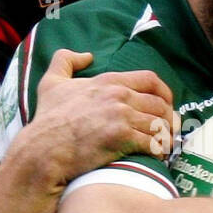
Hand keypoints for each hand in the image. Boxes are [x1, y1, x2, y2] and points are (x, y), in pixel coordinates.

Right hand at [28, 50, 175, 182]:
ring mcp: (122, 117)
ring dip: (166, 136)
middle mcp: (119, 96)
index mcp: (109, 81)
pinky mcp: (123, 139)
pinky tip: (157, 157)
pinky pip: (153, 143)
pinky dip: (159, 150)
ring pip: (160, 124)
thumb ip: (65, 61)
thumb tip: (87, 56)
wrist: (44, 150)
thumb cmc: (47, 119)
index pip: (150, 79)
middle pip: (160, 103)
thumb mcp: (51, 82)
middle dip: (168, 117)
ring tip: (165, 145)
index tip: (166, 104)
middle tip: (167, 129)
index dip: (164, 93)